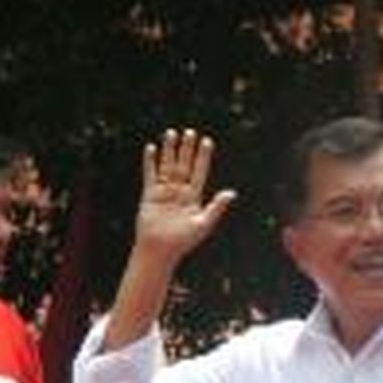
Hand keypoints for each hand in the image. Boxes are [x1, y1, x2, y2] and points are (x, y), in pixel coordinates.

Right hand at [133, 128, 234, 263]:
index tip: (207, 141)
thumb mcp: (203, 223)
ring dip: (169, 150)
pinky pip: (150, 174)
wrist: (159, 250)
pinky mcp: (150, 195)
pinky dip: (150, 162)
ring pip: (167, 166)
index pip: (199, 171)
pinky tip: (151, 148)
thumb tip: (232, 193)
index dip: (203, 157)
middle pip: (184, 165)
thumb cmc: (183, 241)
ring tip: (171, 133)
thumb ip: (216, 207)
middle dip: (187, 149)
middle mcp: (179, 191)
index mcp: (194, 197)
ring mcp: (164, 192)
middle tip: (190, 132)